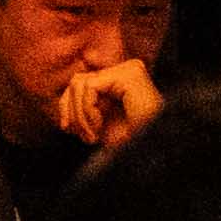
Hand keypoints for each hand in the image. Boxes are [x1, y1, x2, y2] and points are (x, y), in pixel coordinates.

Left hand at [35, 48, 166, 150]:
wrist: (155, 152)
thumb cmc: (134, 144)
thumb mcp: (101, 124)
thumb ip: (84, 108)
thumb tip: (64, 101)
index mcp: (123, 79)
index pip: (81, 82)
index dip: (68, 107)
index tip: (70, 131)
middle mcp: (128, 69)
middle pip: (77, 80)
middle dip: (72, 112)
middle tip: (85, 137)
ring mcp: (130, 70)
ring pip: (79, 83)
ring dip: (80, 115)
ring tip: (93, 135)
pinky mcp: (129, 75)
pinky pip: (89, 88)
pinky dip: (87, 112)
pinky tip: (99, 128)